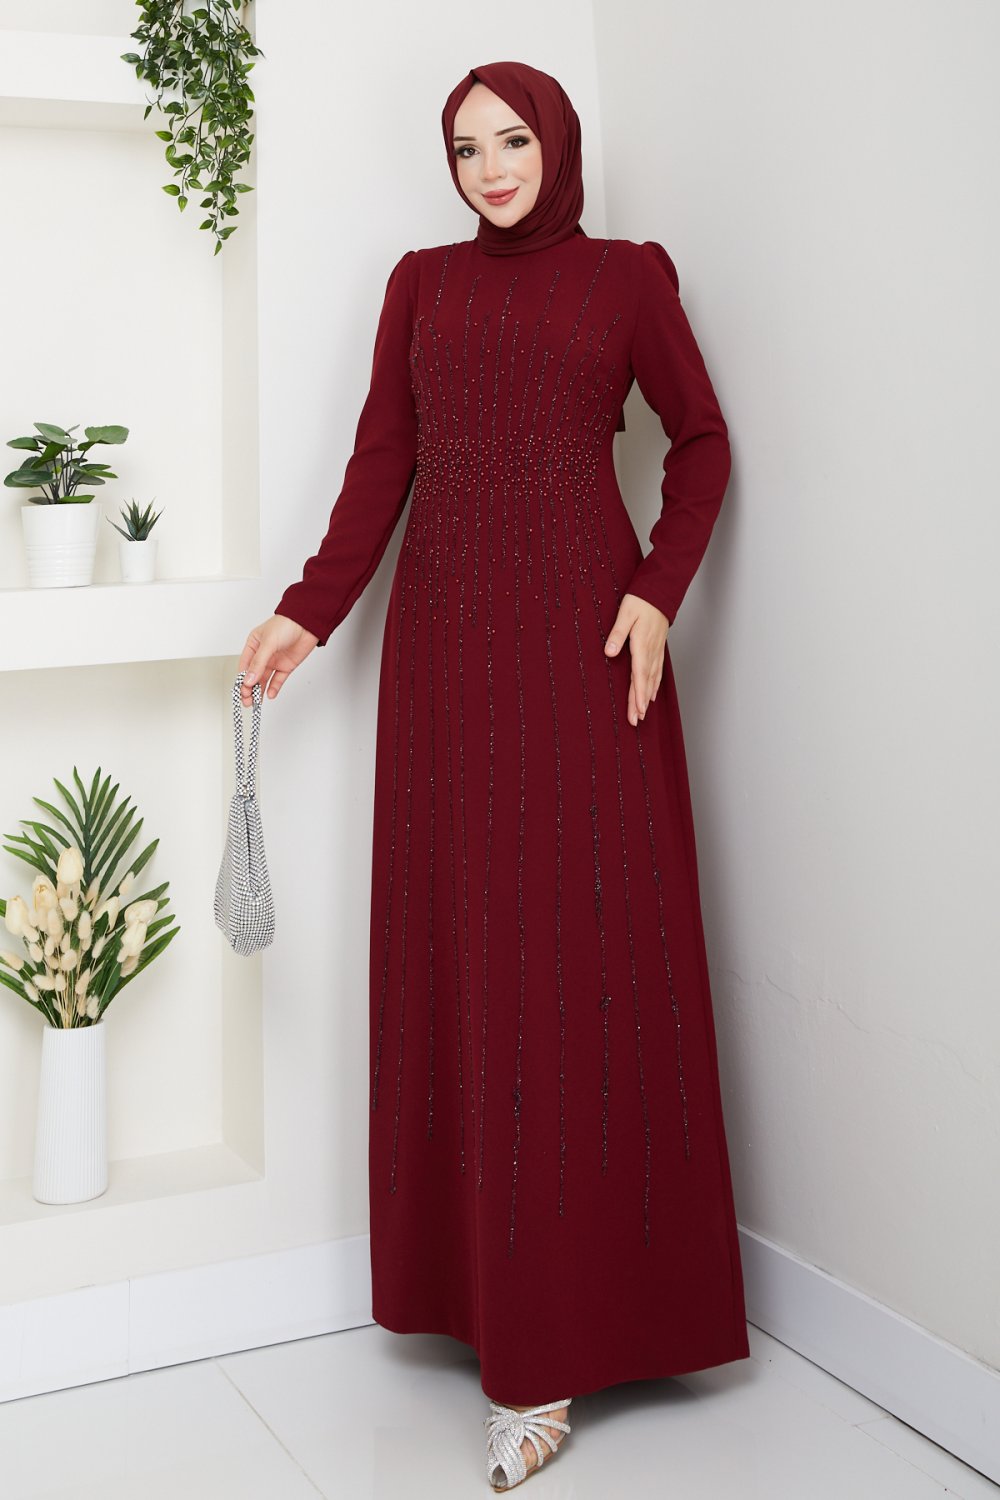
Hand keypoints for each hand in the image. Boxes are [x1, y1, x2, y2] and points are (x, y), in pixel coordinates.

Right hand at [237, 614, 319, 704]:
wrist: (307, 623)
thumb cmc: (286, 625)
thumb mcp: (268, 643)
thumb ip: (259, 663)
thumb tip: (249, 680)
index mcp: (253, 645)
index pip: (245, 666)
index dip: (242, 679)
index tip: (242, 691)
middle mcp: (263, 655)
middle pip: (253, 675)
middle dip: (249, 689)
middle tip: (248, 701)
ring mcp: (274, 661)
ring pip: (264, 679)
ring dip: (260, 691)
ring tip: (256, 702)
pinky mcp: (286, 666)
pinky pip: (278, 680)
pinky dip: (274, 687)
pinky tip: (270, 694)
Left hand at [603, 593, 668, 726]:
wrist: (660, 591)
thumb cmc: (641, 600)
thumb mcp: (625, 613)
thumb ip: (617, 633)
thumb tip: (609, 652)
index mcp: (641, 644)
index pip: (639, 675)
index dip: (638, 694)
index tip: (637, 710)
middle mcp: (651, 651)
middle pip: (645, 682)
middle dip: (640, 703)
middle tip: (635, 721)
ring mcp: (656, 650)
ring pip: (652, 679)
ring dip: (647, 697)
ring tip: (642, 713)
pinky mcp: (657, 648)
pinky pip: (657, 671)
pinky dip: (654, 685)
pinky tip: (652, 694)